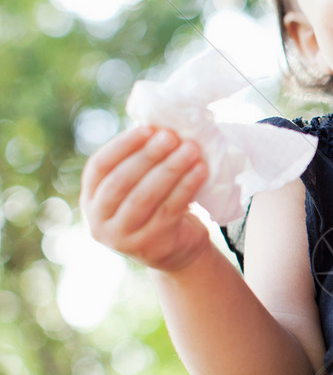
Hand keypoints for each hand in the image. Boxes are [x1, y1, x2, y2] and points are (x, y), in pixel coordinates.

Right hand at [81, 126, 209, 271]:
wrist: (177, 252)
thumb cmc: (156, 207)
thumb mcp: (138, 186)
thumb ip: (139, 161)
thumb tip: (159, 121)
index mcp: (90, 200)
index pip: (99, 167)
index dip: (122, 146)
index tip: (148, 128)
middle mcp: (99, 222)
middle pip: (121, 182)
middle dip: (148, 156)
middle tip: (172, 136)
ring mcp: (123, 238)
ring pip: (146, 197)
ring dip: (170, 169)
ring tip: (191, 149)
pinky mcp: (151, 246)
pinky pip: (170, 210)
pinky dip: (186, 187)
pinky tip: (200, 170)